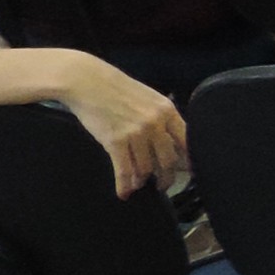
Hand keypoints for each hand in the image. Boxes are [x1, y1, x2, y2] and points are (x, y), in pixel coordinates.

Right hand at [55, 58, 187, 195]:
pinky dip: (124, 185)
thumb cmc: (118, 90)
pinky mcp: (115, 141)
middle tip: (164, 185)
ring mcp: (136, 133)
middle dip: (166, 177)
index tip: (187, 173)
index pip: (186, 142)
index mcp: (167, 111)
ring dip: (143, 181)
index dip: (187, 161)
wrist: (87, 82)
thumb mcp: (149, 99)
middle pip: (168, 160)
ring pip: (146, 168)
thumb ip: (162, 118)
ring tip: (140, 184)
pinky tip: (124, 192)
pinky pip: (124, 170)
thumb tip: (172, 142)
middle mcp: (155, 123)